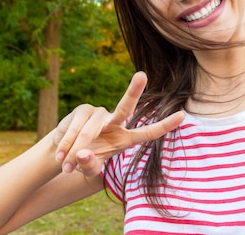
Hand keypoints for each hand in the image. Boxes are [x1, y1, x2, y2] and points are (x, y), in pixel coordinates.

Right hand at [53, 71, 184, 175]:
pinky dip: (66, 144)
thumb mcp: (89, 169)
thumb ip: (90, 165)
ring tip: (66, 165)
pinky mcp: (83, 110)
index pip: (148, 133)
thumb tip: (83, 153)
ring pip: (88, 132)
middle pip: (125, 107)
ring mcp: (99, 114)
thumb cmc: (85, 161)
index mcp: (125, 138)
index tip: (183, 116)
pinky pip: (74, 129)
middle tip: (141, 75)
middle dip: (133, 91)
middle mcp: (115, 122)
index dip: (165, 125)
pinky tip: (61, 155)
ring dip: (74, 151)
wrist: (64, 153)